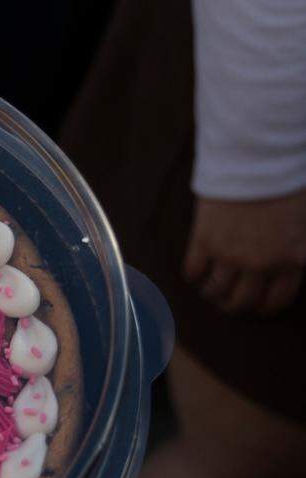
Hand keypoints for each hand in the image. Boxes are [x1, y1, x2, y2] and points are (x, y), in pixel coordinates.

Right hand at [183, 191, 305, 313]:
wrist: (259, 158)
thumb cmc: (289, 182)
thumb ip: (301, 245)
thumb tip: (294, 261)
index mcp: (291, 259)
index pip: (276, 300)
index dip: (264, 308)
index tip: (257, 307)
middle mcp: (260, 264)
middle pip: (242, 301)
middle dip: (235, 306)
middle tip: (229, 302)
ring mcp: (230, 254)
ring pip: (215, 291)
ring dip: (212, 294)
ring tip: (209, 290)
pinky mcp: (204, 242)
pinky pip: (193, 271)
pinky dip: (193, 276)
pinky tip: (195, 273)